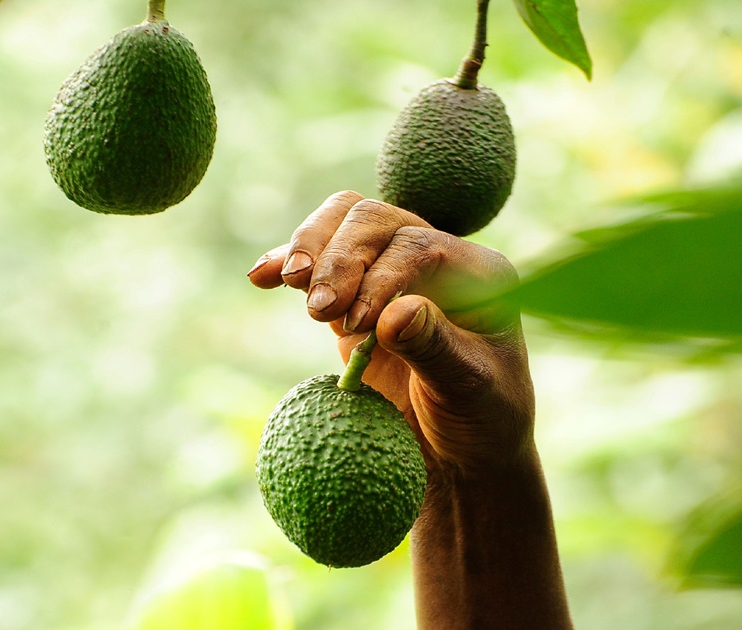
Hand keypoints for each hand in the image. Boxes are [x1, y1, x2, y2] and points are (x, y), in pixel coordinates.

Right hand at [248, 190, 535, 473]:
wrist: (459, 450)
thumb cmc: (480, 420)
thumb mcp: (470, 390)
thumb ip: (436, 348)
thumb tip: (395, 314)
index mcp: (478, 272)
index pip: (420, 246)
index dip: (382, 276)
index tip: (358, 325)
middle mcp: (436, 258)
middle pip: (376, 220)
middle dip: (341, 257)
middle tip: (320, 311)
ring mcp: (392, 270)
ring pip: (344, 222)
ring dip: (311, 247)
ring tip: (292, 284)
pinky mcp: (355, 294)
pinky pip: (319, 259)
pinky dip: (286, 260)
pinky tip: (261, 276)